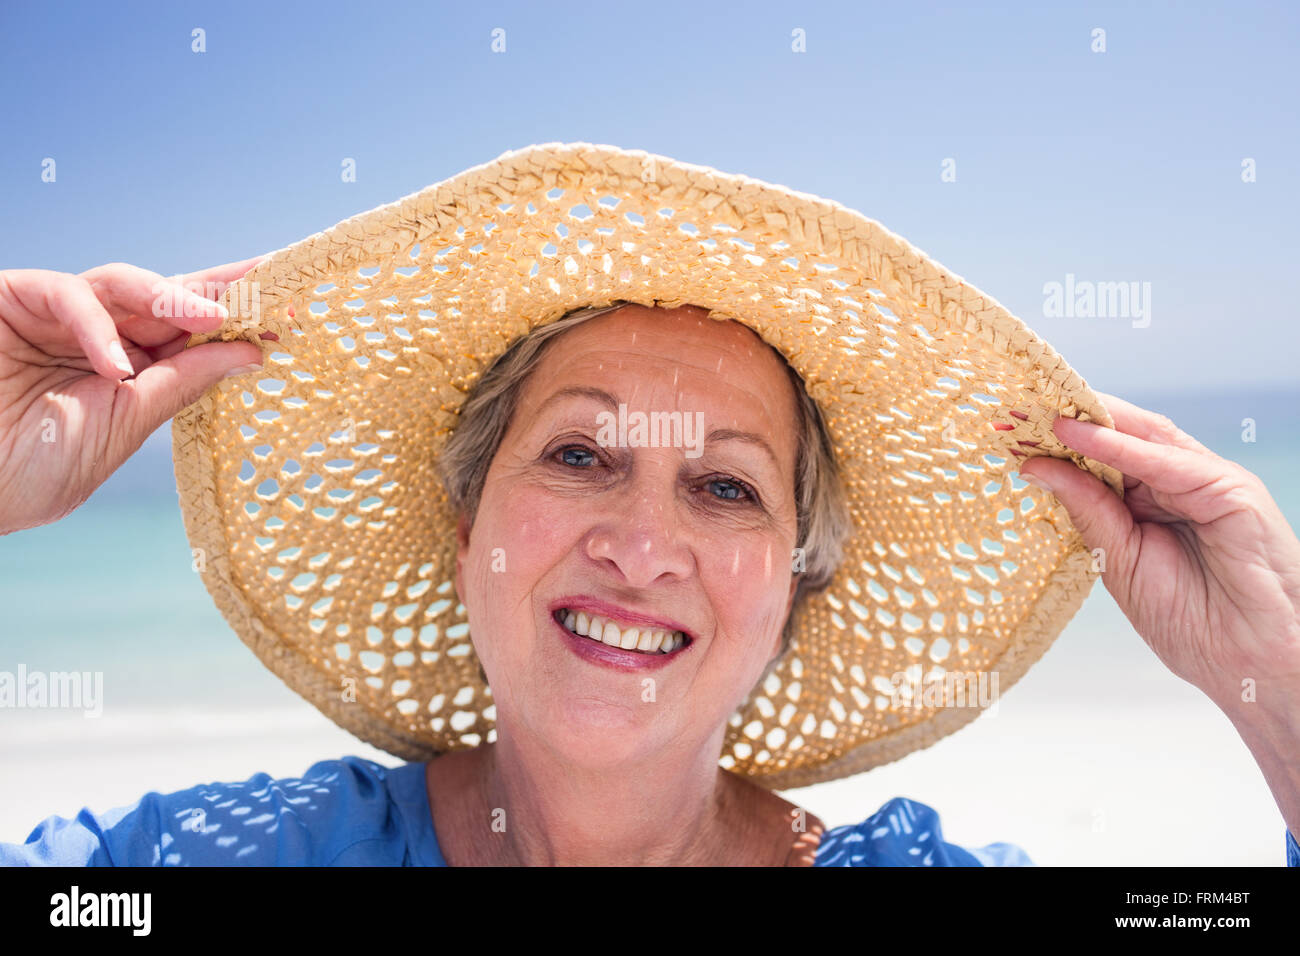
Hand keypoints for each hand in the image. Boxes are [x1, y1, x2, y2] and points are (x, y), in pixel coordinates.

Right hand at [0, 257, 273, 534]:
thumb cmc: (30, 472)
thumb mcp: (122, 428)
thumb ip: (179, 385)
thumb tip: (250, 355)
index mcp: (132, 371)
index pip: (193, 334)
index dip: (240, 323)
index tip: (292, 320)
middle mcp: (101, 336)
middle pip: (171, 298)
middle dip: (223, 290)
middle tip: (275, 283)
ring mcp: (58, 316)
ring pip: (127, 284)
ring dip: (174, 296)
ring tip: (212, 319)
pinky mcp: (14, 299)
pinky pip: (68, 294)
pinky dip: (97, 326)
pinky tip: (117, 367)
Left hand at [1018, 393, 1299, 716]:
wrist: (1249, 663)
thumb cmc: (1193, 622)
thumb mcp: (1117, 559)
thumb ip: (1086, 508)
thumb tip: (1036, 466)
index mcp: (1150, 501)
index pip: (1100, 456)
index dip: (1056, 441)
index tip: (1006, 428)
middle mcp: (1178, 484)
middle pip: (1120, 436)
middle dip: (1067, 421)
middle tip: (1013, 408)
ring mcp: (1207, 482)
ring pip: (1142, 437)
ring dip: (1088, 422)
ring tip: (1037, 412)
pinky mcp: (1230, 489)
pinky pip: (1166, 461)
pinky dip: (1120, 445)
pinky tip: (1080, 435)